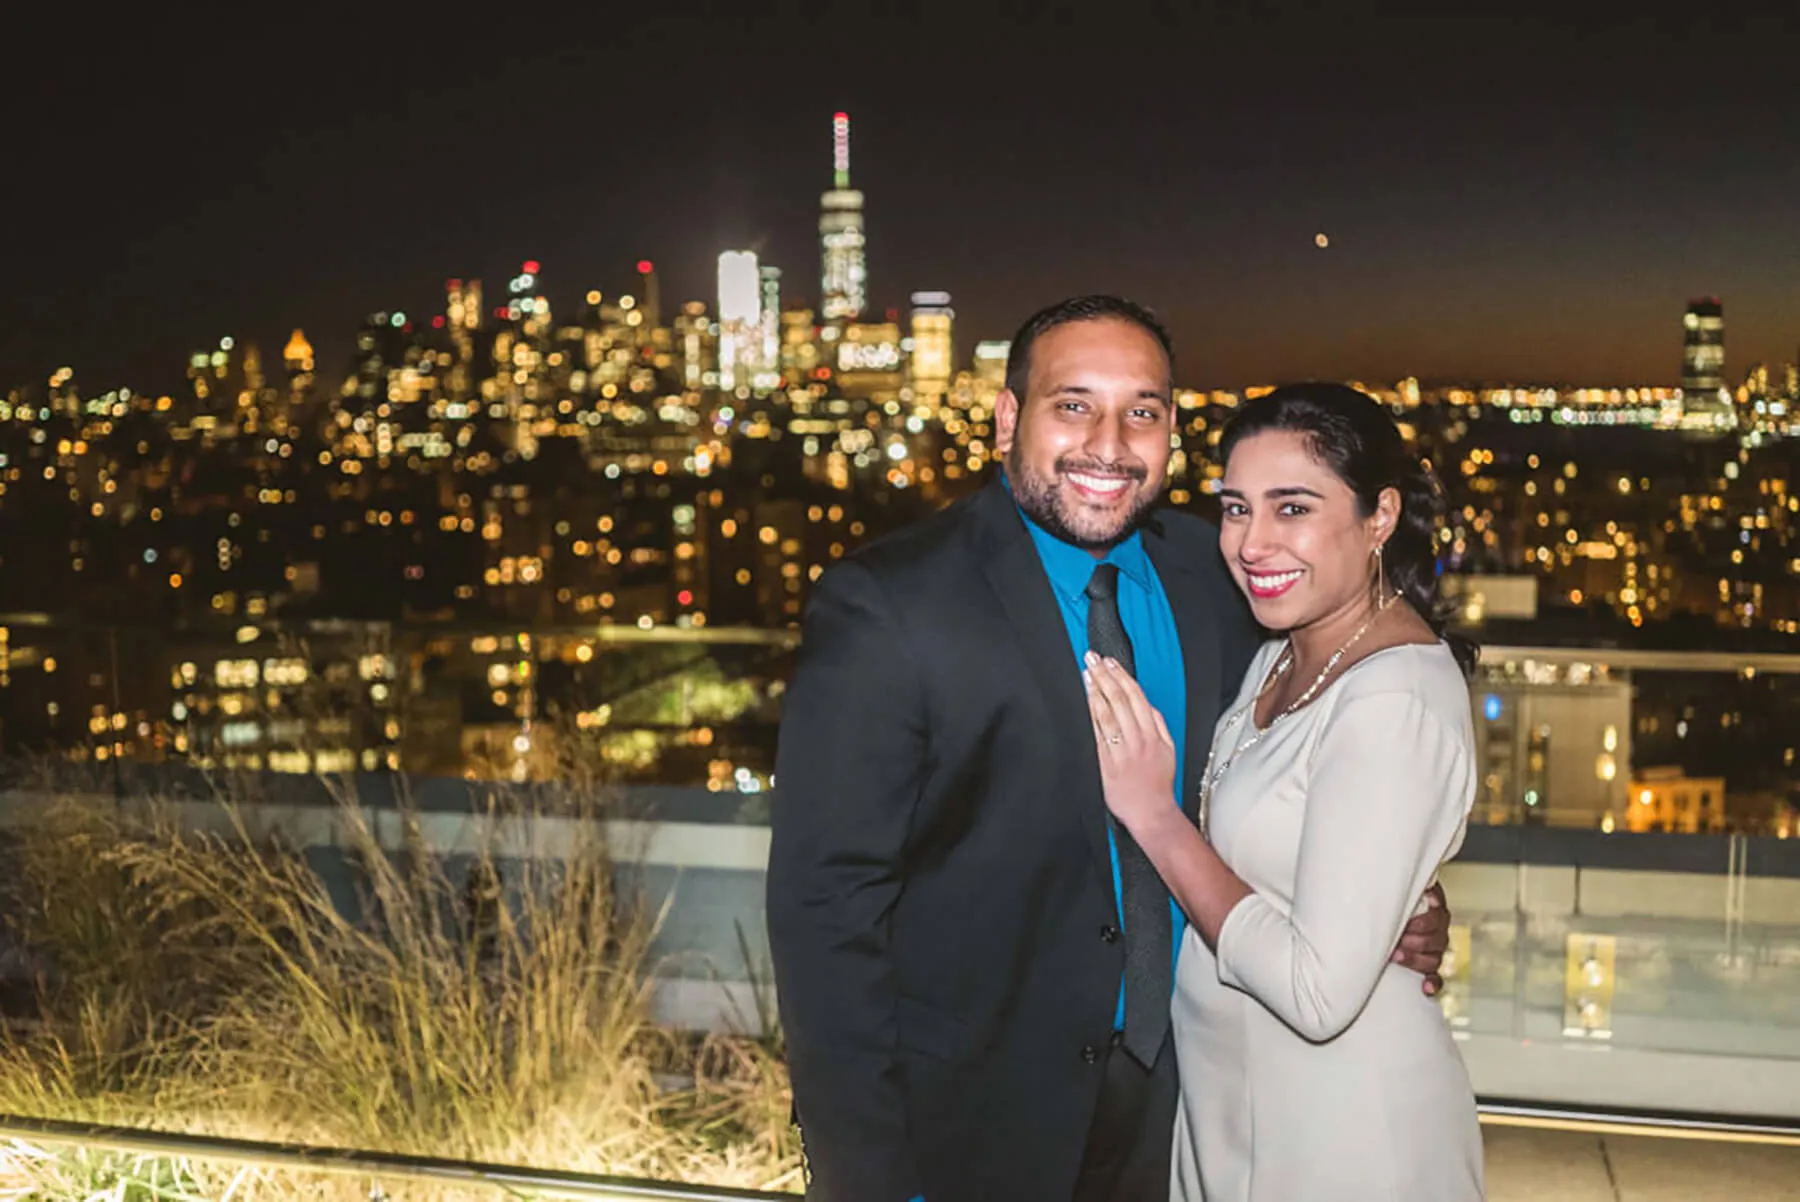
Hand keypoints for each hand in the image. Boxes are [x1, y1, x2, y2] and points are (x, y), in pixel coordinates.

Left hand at [1082, 652, 1176, 834]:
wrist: (1150, 812)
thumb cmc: (1158, 783)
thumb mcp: (1169, 750)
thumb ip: (1159, 724)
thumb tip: (1148, 705)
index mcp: (1152, 735)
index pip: (1136, 698)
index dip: (1122, 677)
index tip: (1111, 662)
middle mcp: (1136, 740)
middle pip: (1118, 701)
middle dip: (1105, 676)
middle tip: (1092, 659)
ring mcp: (1119, 752)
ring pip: (1106, 715)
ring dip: (1095, 691)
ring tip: (1086, 674)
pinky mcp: (1104, 764)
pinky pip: (1095, 736)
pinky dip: (1089, 717)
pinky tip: (1083, 703)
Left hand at [1391, 882, 1450, 995]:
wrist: (1388, 909)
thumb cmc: (1390, 897)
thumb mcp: (1395, 888)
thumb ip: (1400, 888)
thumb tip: (1398, 880)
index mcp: (1434, 905)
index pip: (1437, 913)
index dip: (1423, 920)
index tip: (1408, 921)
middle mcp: (1438, 927)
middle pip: (1436, 937)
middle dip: (1414, 938)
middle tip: (1396, 937)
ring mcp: (1435, 948)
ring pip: (1434, 958)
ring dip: (1415, 958)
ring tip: (1395, 955)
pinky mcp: (1428, 966)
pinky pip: (1436, 977)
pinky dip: (1432, 983)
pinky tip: (1425, 987)